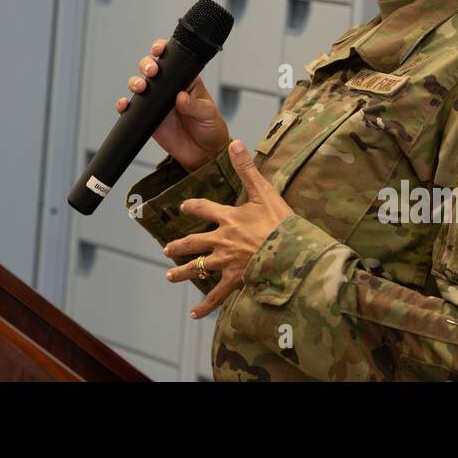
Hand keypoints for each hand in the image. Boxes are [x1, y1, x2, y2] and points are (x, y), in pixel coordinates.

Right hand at [116, 38, 227, 172]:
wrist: (204, 154)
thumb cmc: (211, 128)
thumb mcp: (208, 114)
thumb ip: (194, 106)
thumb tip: (180, 97)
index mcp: (185, 80)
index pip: (172, 60)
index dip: (162, 50)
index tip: (158, 50)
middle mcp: (169, 88)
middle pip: (151, 69)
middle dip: (147, 65)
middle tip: (151, 71)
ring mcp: (157, 102)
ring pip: (139, 85)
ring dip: (136, 82)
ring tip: (141, 87)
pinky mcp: (148, 118)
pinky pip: (132, 109)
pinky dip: (125, 105)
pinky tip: (124, 105)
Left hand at [163, 139, 294, 317]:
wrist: (292, 251)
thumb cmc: (280, 222)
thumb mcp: (264, 191)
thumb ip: (247, 168)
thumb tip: (235, 142)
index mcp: (228, 217)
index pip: (203, 208)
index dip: (192, 205)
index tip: (183, 205)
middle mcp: (222, 240)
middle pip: (193, 242)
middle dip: (178, 246)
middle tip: (166, 249)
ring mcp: (227, 262)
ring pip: (198, 268)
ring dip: (182, 272)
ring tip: (169, 275)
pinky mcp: (235, 280)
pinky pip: (216, 296)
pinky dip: (205, 307)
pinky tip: (194, 315)